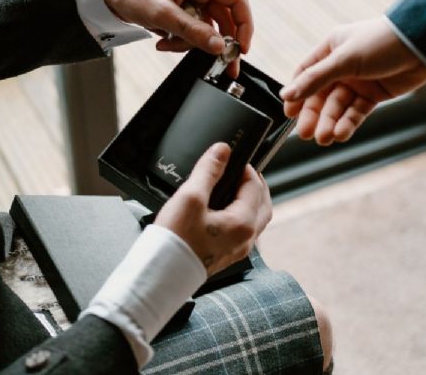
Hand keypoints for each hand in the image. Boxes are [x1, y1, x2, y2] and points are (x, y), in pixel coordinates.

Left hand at [99, 0, 252, 76]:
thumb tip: (220, 47)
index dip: (244, 27)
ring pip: (207, 30)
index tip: (240, 50)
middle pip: (225, 20)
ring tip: (166, 45)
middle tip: (222, 68)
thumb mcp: (161, 14)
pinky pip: (192, 31)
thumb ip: (192, 31)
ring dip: (190, 44)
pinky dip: (180, 41)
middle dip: (217, 44)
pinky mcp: (183, 10)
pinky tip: (161, 41)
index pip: (237, 1)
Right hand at [155, 143, 271, 275]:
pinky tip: (224, 210)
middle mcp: (246, 239)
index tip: (231, 157)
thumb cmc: (175, 240)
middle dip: (255, 184)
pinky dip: (242, 215)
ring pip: (256, 219)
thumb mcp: (191, 197)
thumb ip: (209, 171)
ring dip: (251, 200)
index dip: (245, 168)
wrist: (161, 274)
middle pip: (263, 204)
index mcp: (243, 223)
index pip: (254, 186)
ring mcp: (237, 250)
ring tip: (234, 187)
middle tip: (241, 170)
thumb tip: (222, 150)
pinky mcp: (226, 256)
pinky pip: (244, 231)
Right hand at [279, 18, 425, 145]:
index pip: (305, 74)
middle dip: (314, 115)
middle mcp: (342, 66)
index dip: (297, 93)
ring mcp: (358, 81)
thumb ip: (315, 79)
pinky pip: (356, 112)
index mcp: (331, 49)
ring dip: (330, 122)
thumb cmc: (381, 42)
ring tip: (325, 138)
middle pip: (321, 95)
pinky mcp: (374, 94)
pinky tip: (341, 134)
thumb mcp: (344, 59)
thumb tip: (286, 94)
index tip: (289, 113)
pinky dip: (348, 123)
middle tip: (306, 134)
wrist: (422, 45)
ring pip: (338, 107)